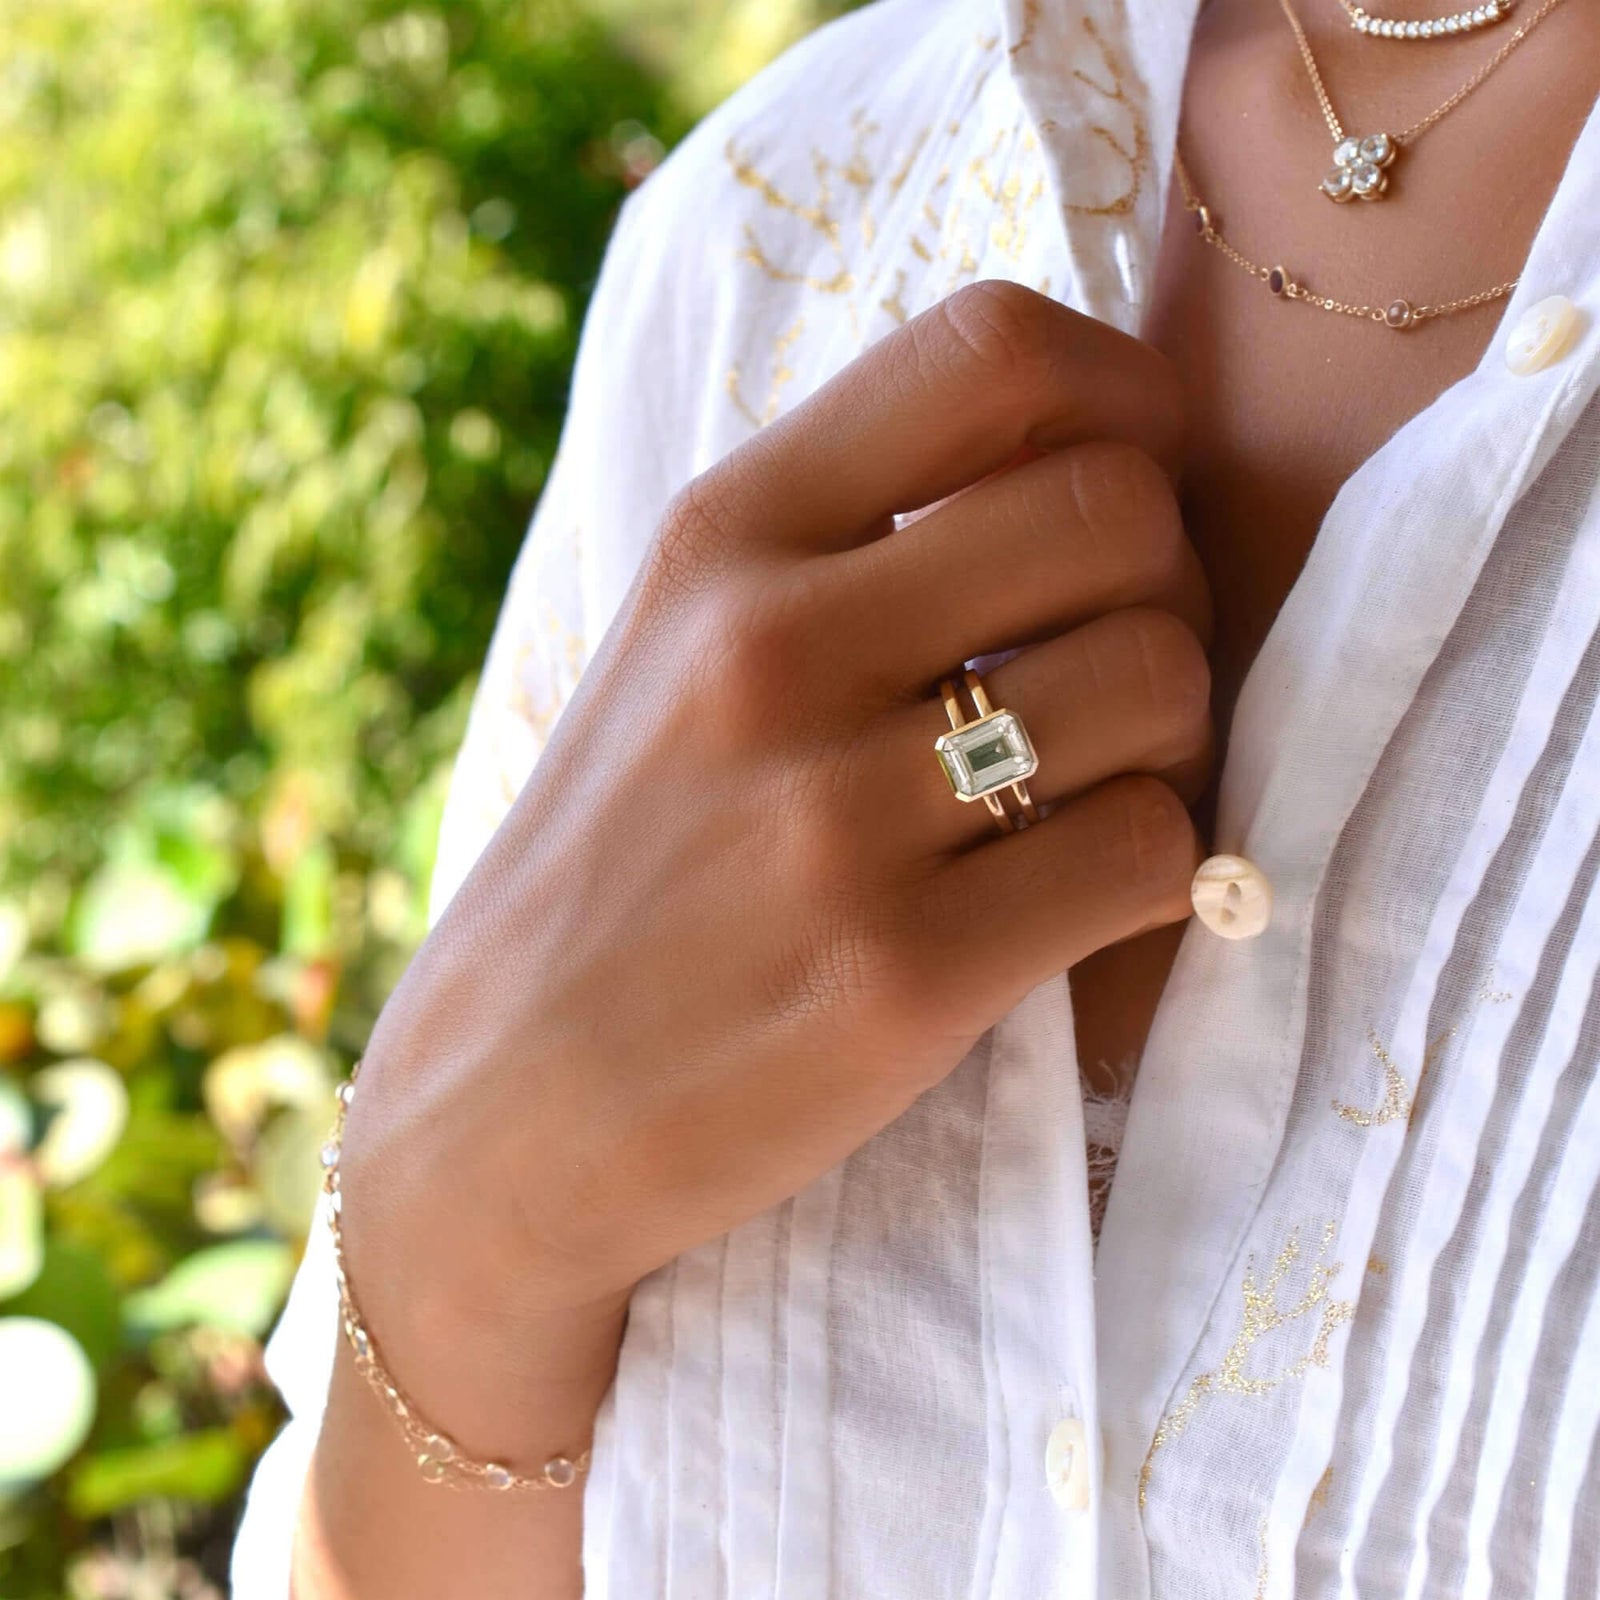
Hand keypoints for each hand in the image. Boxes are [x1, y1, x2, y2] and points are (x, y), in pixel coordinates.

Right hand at [338, 280, 1211, 1425]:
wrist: (498, 1110)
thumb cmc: (613, 869)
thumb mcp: (672, 650)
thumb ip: (842, 541)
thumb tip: (1080, 461)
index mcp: (721, 538)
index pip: (991, 347)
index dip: (1123, 392)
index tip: (1134, 473)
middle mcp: (774, 646)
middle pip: (1119, 510)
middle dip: (1167, 586)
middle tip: (1114, 670)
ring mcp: (836, 814)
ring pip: (1163, 677)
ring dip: (1172, 738)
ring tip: (1095, 792)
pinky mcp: (904, 973)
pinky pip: (1153, 849)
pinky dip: (1158, 870)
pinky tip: (1084, 900)